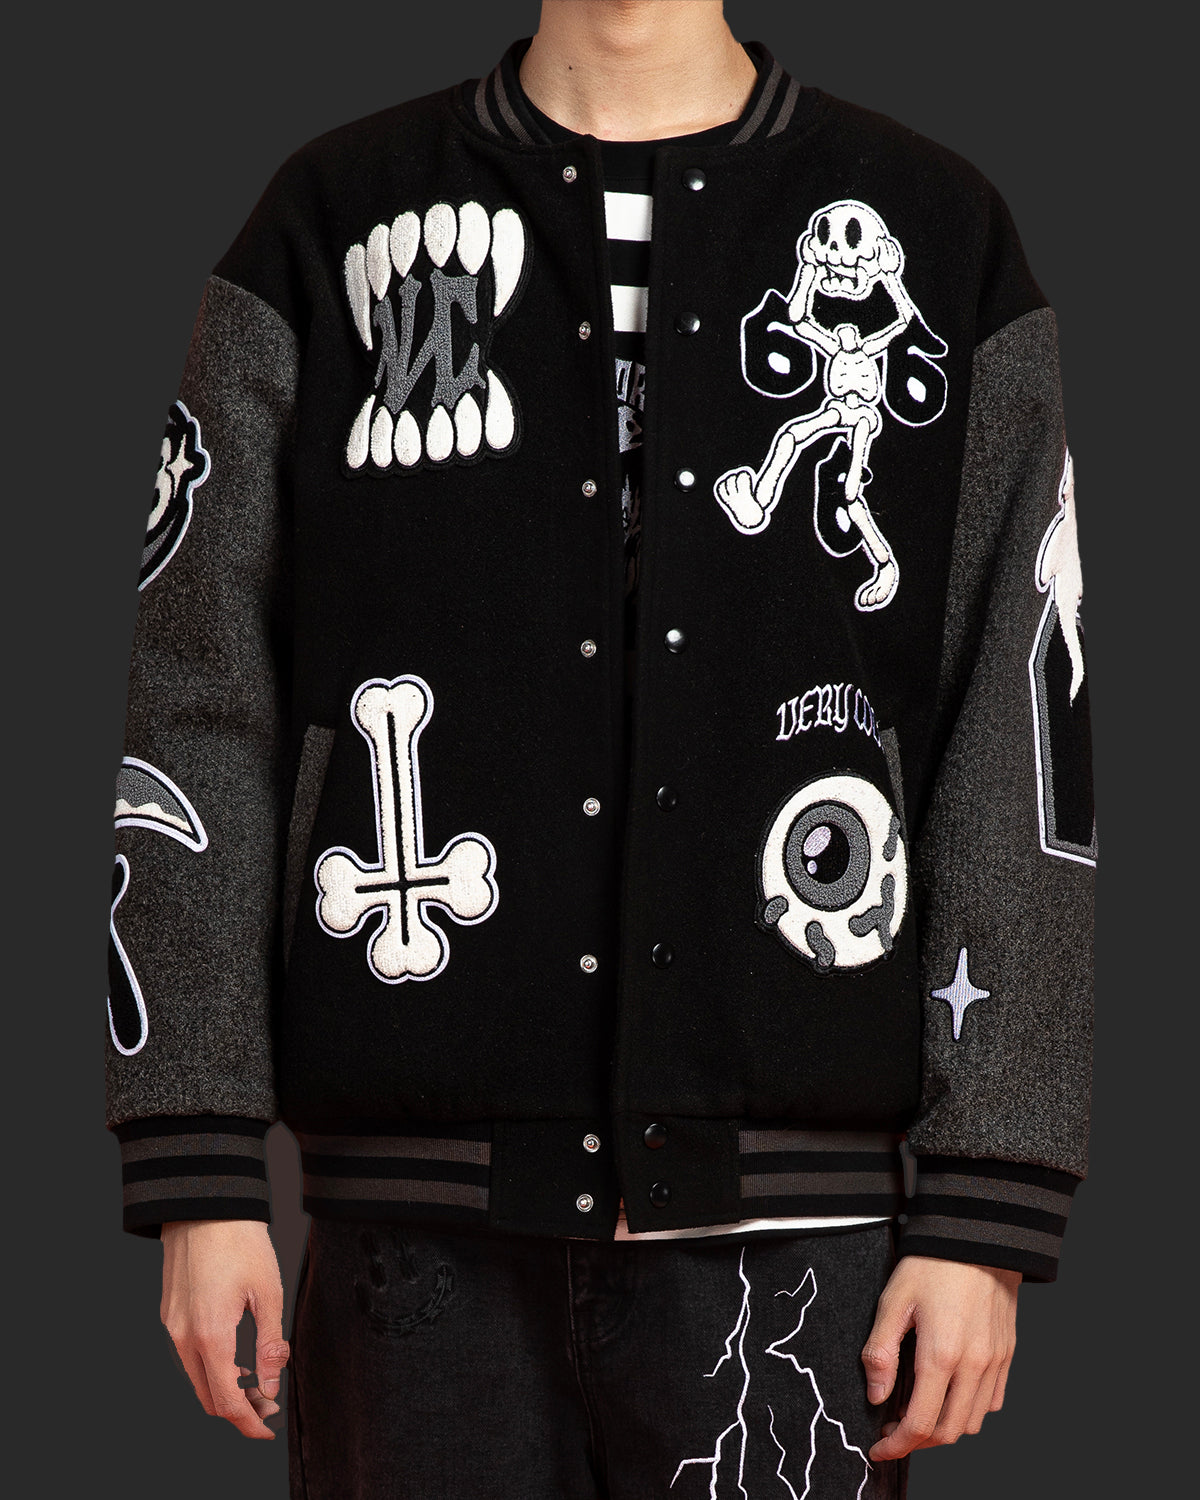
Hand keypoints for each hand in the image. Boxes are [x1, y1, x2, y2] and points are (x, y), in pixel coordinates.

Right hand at [160, 1219, 289, 1439]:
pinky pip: (187, 1355)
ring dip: (223, 1389)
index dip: (248, 1422)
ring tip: (256, 1383)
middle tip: (268, 1406)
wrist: (205, 1203)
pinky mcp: (169, 1313)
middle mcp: (183, 1337)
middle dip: (237, 1410)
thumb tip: (272, 1384)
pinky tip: (233, 1358)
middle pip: (207, 1397)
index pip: (227, 1401)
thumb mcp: (268, 1293)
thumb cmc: (240, 1240)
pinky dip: (209, 1368)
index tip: (267, 1429)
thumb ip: (269, 1345)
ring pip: (195, 1378)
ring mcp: (171, 1325)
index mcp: (210, 1336)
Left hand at [861, 1254, 1019, 1459]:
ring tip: (920, 1409)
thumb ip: (881, 1351)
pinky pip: (992, 1400)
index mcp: (941, 1354)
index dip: (897, 1445)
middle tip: (894, 1431)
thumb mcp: (893, 1299)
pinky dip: (969, 1408)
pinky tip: (949, 1391)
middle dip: (918, 1441)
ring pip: (972, 1421)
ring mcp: (995, 1361)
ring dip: (945, 1427)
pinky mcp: (1007, 1353)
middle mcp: (974, 1365)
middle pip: (948, 1432)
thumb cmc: (932, 1263)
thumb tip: (877, 1395)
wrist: (977, 1235)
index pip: (920, 1423)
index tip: (879, 1448)